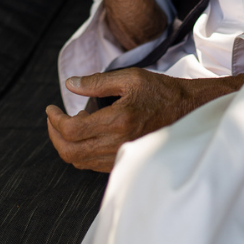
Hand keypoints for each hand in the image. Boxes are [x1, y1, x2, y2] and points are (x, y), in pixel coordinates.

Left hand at [43, 67, 243, 171]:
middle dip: (54, 134)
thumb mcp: (130, 78)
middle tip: (53, 118)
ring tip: (71, 123)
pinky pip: (94, 165)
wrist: (193, 112)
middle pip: (70, 151)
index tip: (50, 109)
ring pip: (80, 161)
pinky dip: (81, 152)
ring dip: (67, 144)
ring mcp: (124, 156)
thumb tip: (70, 84)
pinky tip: (87, 134)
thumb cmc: (163, 92)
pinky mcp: (128, 162)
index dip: (54, 120)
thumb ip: (97, 82)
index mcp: (118, 121)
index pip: (71, 130)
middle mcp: (119, 143)